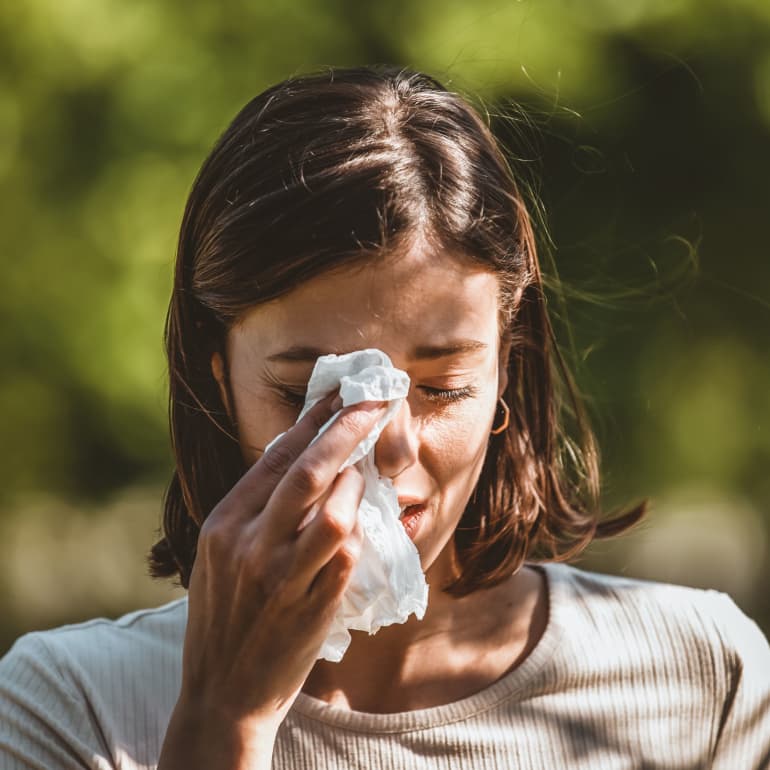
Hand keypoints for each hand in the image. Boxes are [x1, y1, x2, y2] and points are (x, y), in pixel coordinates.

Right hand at [159, 395, 385, 768]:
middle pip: (309, 472)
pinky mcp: (311, 606)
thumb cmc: (224, 612)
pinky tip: (364, 518)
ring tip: (366, 470)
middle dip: (348, 429)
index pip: (275, 456)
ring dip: (358, 483)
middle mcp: (249, 544)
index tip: (341, 392)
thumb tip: (298, 455)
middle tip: (376, 401)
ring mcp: (281, 577)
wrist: (223, 689)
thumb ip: (254, 507)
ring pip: (335, 513)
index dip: (313, 419)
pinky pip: (348, 555)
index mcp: (224, 523)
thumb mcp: (221, 552)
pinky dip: (361, 530)